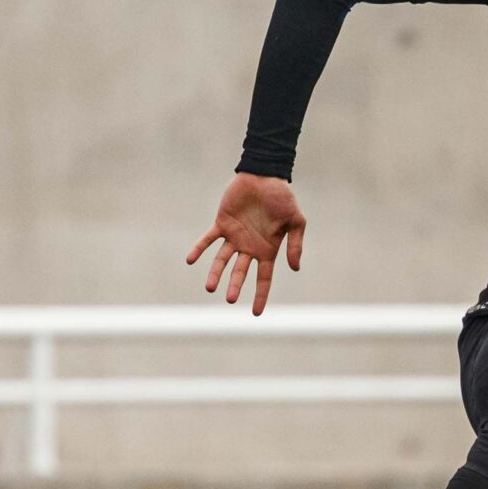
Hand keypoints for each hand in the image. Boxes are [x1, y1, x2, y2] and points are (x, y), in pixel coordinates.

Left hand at [189, 173, 307, 315]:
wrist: (265, 175)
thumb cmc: (283, 197)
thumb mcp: (297, 221)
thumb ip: (295, 244)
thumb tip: (295, 268)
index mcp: (267, 250)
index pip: (263, 278)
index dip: (260, 296)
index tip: (256, 313)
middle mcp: (249, 247)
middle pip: (240, 272)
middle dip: (235, 286)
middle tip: (230, 299)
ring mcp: (235, 236)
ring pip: (222, 260)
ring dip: (215, 273)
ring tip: (210, 287)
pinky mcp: (222, 223)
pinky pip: (208, 239)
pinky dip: (199, 249)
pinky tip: (190, 260)